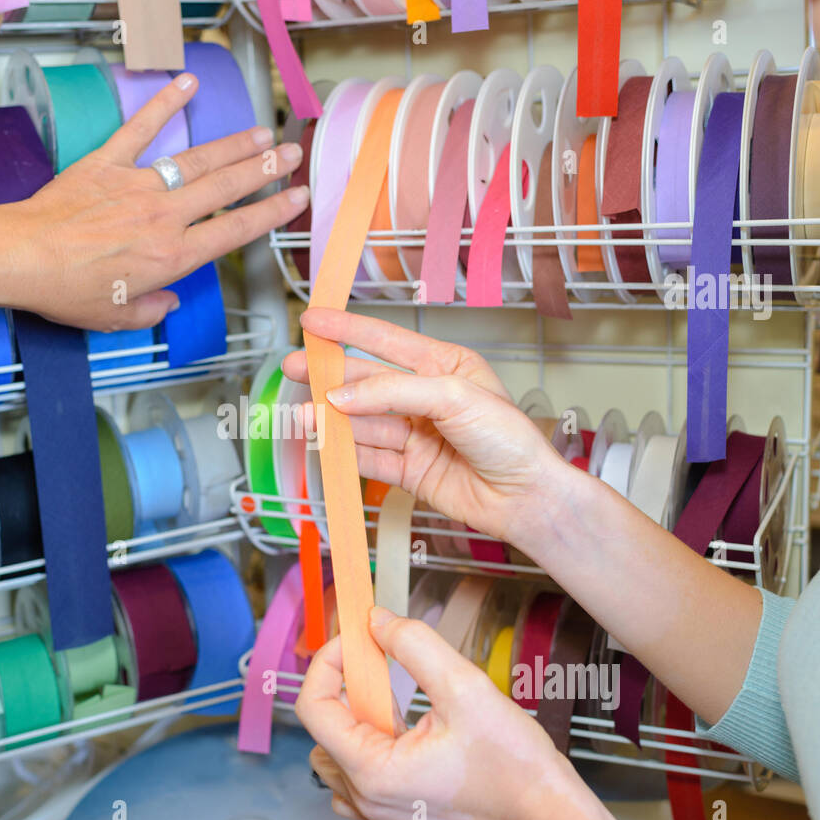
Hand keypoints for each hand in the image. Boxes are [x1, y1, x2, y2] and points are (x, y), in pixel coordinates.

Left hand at [0, 72, 306, 330]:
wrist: (22, 257)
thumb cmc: (65, 291)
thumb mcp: (116, 318)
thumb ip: (151, 310)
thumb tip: (166, 302)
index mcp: (171, 257)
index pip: (235, 230)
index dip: (272, 213)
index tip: (296, 199)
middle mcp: (164, 216)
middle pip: (227, 188)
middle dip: (266, 169)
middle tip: (293, 154)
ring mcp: (137, 185)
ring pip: (197, 160)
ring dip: (234, 145)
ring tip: (263, 134)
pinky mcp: (107, 164)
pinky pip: (140, 129)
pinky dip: (164, 104)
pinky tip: (186, 84)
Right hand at [283, 308, 574, 547]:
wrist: (525, 498)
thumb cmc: (509, 440)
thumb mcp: (453, 398)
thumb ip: (394, 392)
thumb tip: (341, 395)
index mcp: (444, 366)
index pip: (386, 341)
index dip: (348, 329)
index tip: (313, 321)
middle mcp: (426, 398)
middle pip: (367, 382)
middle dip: (329, 376)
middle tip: (294, 368)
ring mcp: (416, 435)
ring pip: (363, 421)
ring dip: (332, 418)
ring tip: (304, 414)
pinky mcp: (409, 470)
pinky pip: (368, 456)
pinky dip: (344, 451)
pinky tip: (324, 442)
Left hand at [297, 607, 645, 819]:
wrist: (546, 811)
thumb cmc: (514, 767)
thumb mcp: (464, 687)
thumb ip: (413, 645)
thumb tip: (377, 621)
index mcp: (372, 771)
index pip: (313, 707)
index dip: (327, 662)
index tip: (356, 638)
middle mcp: (367, 795)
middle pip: (323, 725)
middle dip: (346, 683)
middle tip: (379, 658)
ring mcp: (379, 806)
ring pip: (337, 746)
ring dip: (358, 711)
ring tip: (397, 693)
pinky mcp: (396, 804)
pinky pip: (358, 768)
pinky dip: (371, 737)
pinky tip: (405, 721)